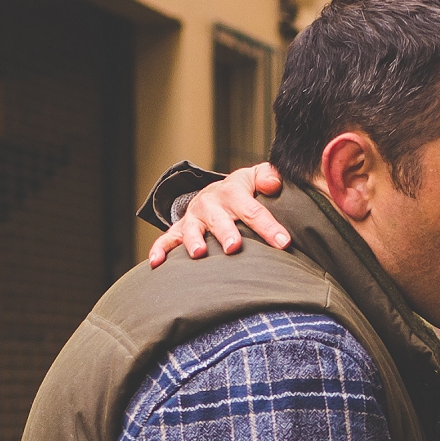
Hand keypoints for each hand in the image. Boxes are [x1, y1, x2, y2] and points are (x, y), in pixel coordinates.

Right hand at [145, 162, 293, 263]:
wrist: (215, 194)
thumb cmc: (242, 192)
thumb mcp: (254, 178)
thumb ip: (267, 176)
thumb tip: (274, 184)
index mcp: (232, 193)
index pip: (253, 210)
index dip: (268, 227)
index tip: (283, 243)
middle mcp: (210, 204)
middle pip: (219, 220)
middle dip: (225, 233)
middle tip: (233, 247)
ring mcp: (193, 218)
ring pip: (191, 230)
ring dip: (194, 241)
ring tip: (199, 254)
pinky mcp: (179, 230)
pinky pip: (166, 240)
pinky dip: (160, 250)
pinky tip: (157, 263)